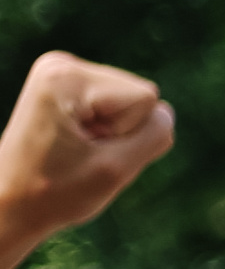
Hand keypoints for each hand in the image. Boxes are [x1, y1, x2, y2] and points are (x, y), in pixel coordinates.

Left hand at [0, 51, 175, 268]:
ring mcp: (61, 72)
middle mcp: (61, 64)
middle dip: (121, 132)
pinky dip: (104, 130)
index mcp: (67, 78)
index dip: (128, 135)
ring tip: (77, 149)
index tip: (89, 151)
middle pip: (139, 96)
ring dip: (113, 134)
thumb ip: (154, 136)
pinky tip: (75, 142)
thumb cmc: (56, 193)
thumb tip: (165, 113)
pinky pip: (117, 106)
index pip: (146, 99)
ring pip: (132, 103)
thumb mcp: (116, 170)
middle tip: (82, 153)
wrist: (11, 203)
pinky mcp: (65, 85)